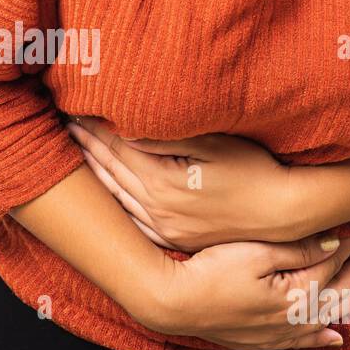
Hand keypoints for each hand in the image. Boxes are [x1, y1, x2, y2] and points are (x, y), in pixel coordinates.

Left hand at [65, 116, 313, 248]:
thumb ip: (166, 138)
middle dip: (87, 147)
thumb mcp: (213, 144)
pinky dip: (115, 202)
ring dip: (96, 173)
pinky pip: (133, 220)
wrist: (283, 212)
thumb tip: (127, 128)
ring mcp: (165, 227)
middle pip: (111, 171)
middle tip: (65, 127)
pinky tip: (107, 192)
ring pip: (118, 197)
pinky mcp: (175, 238)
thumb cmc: (254, 169)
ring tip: (78, 152)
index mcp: (163, 182)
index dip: (95, 128)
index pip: (117, 148)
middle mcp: (157, 208)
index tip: (75, 110)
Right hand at [141, 231, 349, 349]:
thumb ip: (297, 249)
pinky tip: (333, 337)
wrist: (172, 301)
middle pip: (334, 292)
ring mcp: (274, 332)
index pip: (331, 266)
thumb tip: (334, 243)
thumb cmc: (209, 272)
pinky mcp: (258, 340)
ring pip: (323, 318)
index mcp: (294, 293)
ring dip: (349, 304)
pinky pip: (299, 342)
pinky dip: (319, 339)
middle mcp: (291, 318)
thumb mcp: (256, 251)